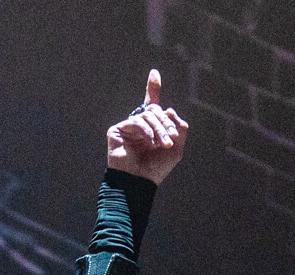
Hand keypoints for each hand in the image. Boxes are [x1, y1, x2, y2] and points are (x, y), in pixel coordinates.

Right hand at [106, 69, 188, 184]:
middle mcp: (139, 125)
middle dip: (166, 123)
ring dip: (160, 128)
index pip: (152, 103)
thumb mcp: (176, 148)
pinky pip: (136, 121)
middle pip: (155, 110)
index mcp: (151, 127)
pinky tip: (150, 141)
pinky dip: (147, 130)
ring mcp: (127, 127)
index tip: (154, 73)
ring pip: (148, 115)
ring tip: (164, 143)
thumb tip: (170, 110)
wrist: (138, 183)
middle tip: (171, 139)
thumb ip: (178, 128)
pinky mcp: (116, 130)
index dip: (152, 88)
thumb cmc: (156, 170)